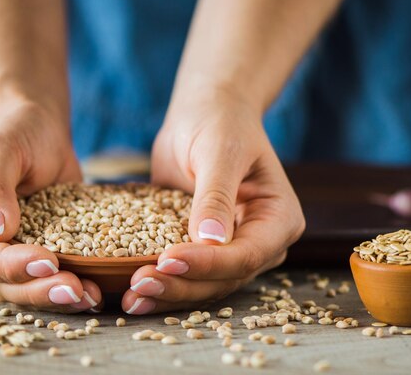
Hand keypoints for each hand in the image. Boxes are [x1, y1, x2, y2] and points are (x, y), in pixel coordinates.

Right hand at [0, 101, 101, 311]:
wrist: (39, 132)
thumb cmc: (15, 132)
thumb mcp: (1, 149)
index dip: (7, 264)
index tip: (47, 261)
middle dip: (34, 288)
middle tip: (74, 289)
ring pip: (18, 289)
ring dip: (52, 296)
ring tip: (88, 296)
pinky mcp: (27, 257)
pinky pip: (41, 280)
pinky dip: (64, 288)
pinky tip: (92, 293)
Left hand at [122, 92, 304, 313]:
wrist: (205, 113)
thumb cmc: (220, 122)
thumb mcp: (220, 152)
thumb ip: (216, 196)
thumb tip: (211, 240)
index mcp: (278, 219)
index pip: (245, 254)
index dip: (207, 263)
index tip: (167, 259)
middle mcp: (260, 242)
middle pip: (224, 278)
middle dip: (182, 284)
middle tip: (140, 284)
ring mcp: (232, 249)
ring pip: (203, 284)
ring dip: (168, 292)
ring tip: (132, 298)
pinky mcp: (203, 249)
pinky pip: (185, 273)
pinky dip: (161, 282)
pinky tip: (132, 293)